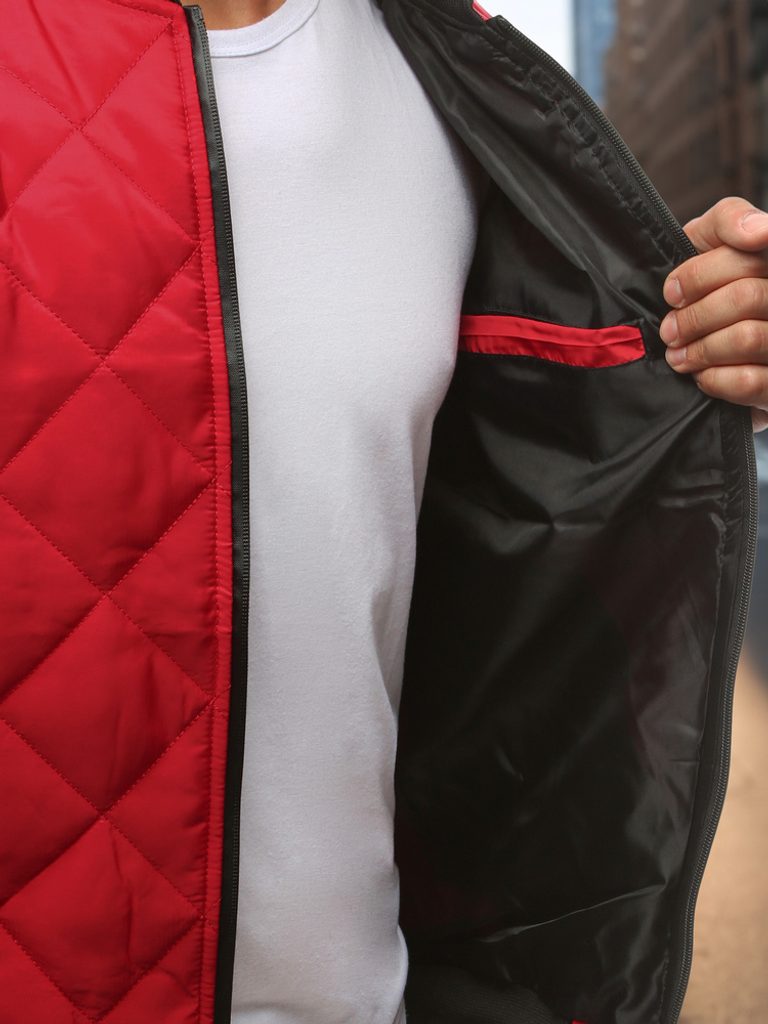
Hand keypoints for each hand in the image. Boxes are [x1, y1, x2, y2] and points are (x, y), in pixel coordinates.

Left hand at [659, 196, 767, 431]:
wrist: (703, 326)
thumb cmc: (710, 278)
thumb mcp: (712, 238)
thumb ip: (730, 221)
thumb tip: (759, 231)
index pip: (748, 257)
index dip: (699, 276)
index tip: (671, 292)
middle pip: (746, 298)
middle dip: (695, 317)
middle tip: (669, 330)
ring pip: (748, 338)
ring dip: (700, 349)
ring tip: (679, 355)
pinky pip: (752, 382)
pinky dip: (715, 379)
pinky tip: (701, 376)